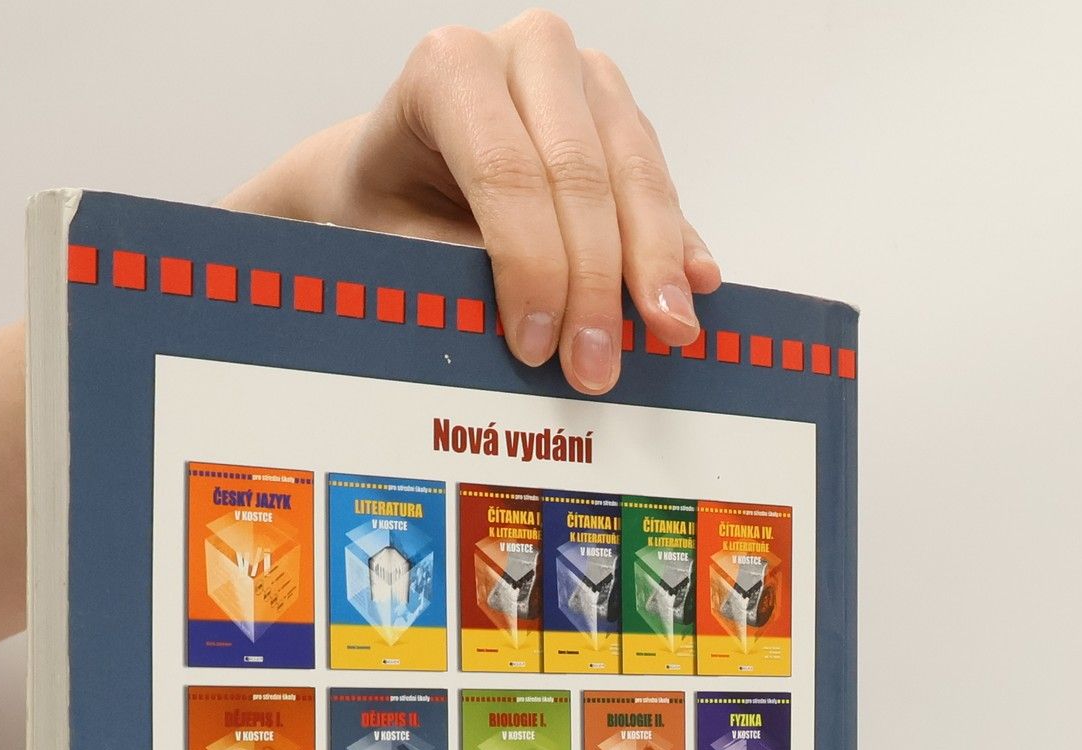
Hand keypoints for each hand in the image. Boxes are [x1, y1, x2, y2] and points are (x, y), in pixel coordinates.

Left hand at [222, 10, 719, 395]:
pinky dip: (675, 241)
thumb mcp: (396, 246)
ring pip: (633, 172)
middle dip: (595, 282)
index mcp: (451, 66)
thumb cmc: (388, 207)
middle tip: (596, 365)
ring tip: (663, 335)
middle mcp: (526, 52)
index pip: (507, 172)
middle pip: (579, 173)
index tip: (537, 346)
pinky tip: (693, 286)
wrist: (393, 178)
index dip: (531, 266)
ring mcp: (584, 78)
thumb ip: (462, 279)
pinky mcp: (622, 114)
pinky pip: (658, 181)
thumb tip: (539, 335)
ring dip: (651, 264)